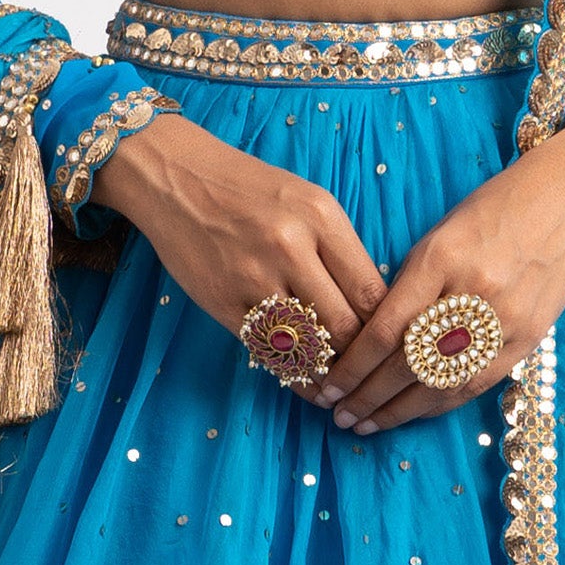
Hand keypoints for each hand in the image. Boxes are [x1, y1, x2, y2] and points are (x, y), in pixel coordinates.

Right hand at [93, 111, 386, 378]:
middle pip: (344, 326)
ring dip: (327, 373)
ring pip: (307, 345)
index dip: (385, 329)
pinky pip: (266, 350)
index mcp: (321, 218)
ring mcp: (253, 277)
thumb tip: (370, 307)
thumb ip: (339, 249)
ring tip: (341, 386)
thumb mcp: (308, 201)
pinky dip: (290, 373)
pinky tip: (305, 383)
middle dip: (359, 358)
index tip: (388, 345)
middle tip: (367, 374)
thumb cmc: (249, 189)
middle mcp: (291, 247)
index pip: (371, 292)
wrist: (176, 178)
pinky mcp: (222, 302)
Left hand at [321, 121, 564, 432]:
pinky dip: (437, 405)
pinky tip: (410, 414)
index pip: (386, 331)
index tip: (328, 386)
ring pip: (441, 384)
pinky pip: (474, 385)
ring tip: (366, 424)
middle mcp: (473, 295)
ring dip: (398, 411)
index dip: (353, 367)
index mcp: (441, 260)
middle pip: (409, 365)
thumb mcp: (438, 236)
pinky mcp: (526, 341)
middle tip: (338, 414)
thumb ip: (408, 287)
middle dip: (367, 396)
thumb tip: (372, 340)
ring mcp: (504, 323)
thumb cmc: (491, 212)